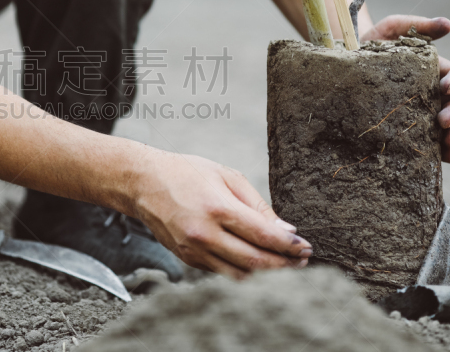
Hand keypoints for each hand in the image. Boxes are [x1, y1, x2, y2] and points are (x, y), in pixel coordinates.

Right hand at [132, 150, 310, 279]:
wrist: (142, 183)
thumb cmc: (187, 173)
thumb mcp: (226, 176)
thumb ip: (257, 205)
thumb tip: (286, 231)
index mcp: (218, 208)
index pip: (263, 235)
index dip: (290, 246)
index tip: (306, 247)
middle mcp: (205, 233)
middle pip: (255, 262)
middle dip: (285, 265)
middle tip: (303, 261)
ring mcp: (194, 250)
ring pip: (239, 275)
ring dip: (268, 275)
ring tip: (286, 267)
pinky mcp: (187, 259)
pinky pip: (222, 272)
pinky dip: (244, 271)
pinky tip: (258, 263)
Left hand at [361, 15, 449, 162]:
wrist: (341, 62)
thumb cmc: (370, 44)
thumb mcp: (391, 29)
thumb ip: (417, 25)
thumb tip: (448, 24)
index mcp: (433, 71)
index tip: (446, 86)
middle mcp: (430, 94)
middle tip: (444, 121)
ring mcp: (418, 113)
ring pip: (445, 129)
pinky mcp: (403, 128)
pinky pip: (425, 144)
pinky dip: (439, 153)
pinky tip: (444, 160)